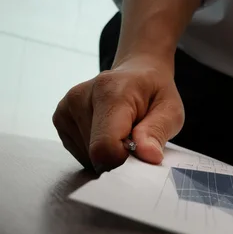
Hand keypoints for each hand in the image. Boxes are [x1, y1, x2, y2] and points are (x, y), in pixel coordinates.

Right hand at [52, 56, 183, 172]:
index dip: (122, 160)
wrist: (138, 73)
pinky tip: (107, 132)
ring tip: (121, 131)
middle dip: (118, 156)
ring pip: (86, 156)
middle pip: (95, 154)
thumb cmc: (155, 93)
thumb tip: (148, 155)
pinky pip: (79, 152)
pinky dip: (96, 150)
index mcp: (110, 93)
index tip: (136, 151)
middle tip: (133, 136)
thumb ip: (158, 132)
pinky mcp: (61, 117)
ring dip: (108, 152)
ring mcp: (67, 107)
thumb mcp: (170, 111)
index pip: (104, 146)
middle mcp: (81, 97)